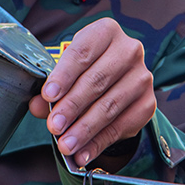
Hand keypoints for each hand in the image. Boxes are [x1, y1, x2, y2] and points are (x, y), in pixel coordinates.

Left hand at [28, 17, 155, 166]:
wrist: (117, 79)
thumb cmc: (85, 70)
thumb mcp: (67, 71)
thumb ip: (51, 87)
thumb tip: (37, 106)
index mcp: (106, 32)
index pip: (82, 53)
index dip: (64, 75)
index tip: (48, 95)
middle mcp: (129, 50)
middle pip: (97, 81)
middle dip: (72, 106)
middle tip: (54, 126)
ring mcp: (142, 77)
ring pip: (110, 106)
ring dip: (85, 129)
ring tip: (65, 145)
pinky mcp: (148, 103)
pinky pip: (121, 126)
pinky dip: (99, 142)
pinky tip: (83, 153)